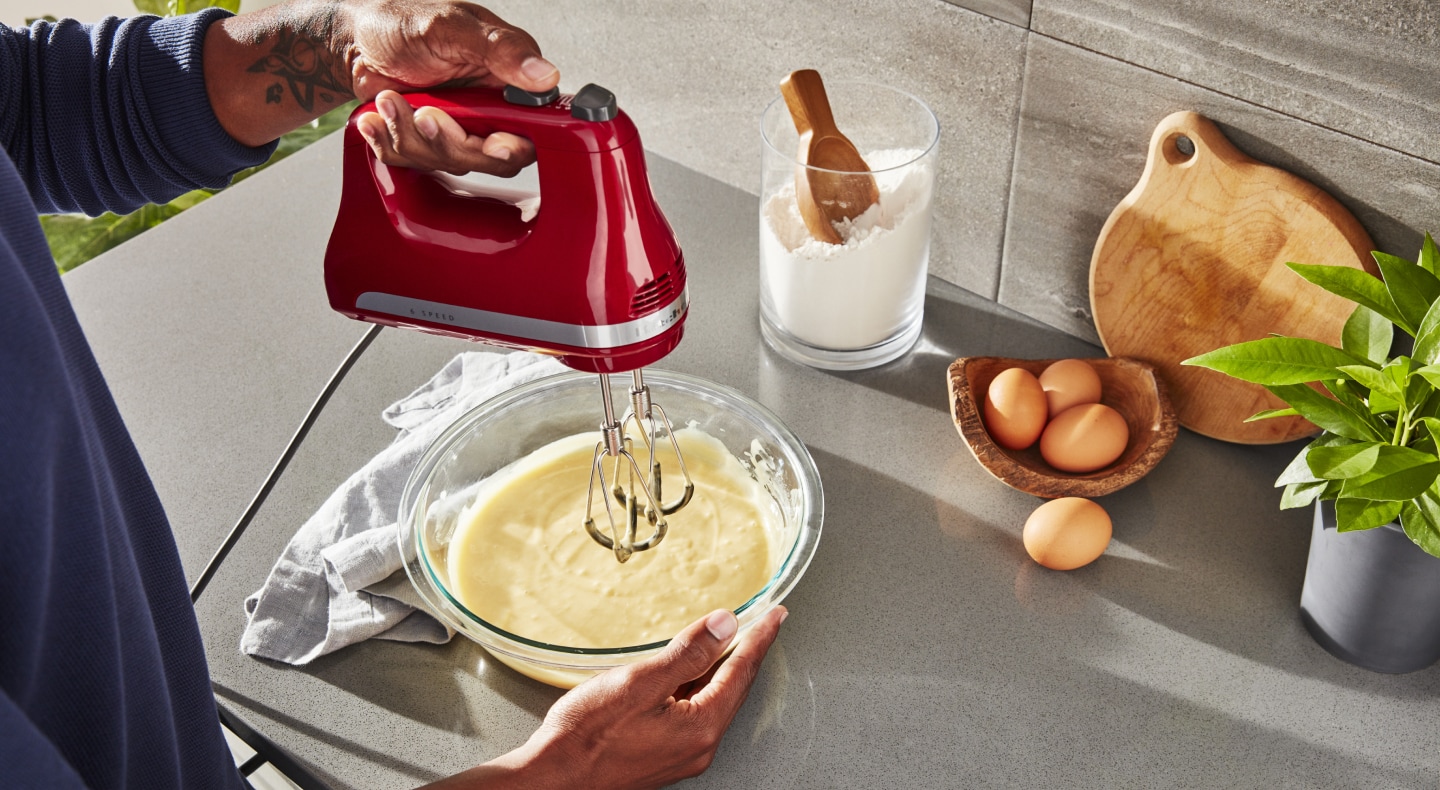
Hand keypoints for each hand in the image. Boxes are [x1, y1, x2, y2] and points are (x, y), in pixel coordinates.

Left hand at [204, 0, 558, 174]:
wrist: (354, 38)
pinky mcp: (426, 144)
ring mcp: (456, 131)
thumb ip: (502, 50)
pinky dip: (389, 141)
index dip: (511, 146)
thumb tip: (545, 75)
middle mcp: (487, 112)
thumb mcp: (453, 27)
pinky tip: (381, 115)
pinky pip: (413, 164)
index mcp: (508, 82)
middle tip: (426, 113)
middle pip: (489, 159)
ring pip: (447, 164)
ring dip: (410, 134)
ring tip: (391, 100)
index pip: (530, 132)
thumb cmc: (403, 23)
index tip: (492, 142)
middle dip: (450, 142)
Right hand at [419, 607, 786, 788]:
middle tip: (764, 623)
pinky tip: (689, 673)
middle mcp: (699, 745)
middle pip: (733, 688)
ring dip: (722, 668)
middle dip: (747, 651)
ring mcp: (682, 753)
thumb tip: (724, 627)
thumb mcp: (640, 682)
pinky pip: (694, 713)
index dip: (759, 637)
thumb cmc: (586, 737)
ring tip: (730, 640)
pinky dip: (699, 686)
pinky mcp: (663, 755)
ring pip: (713, 700)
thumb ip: (688, 653)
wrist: (553, 779)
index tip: (775, 615)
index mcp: (701, 726)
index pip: (741, 671)